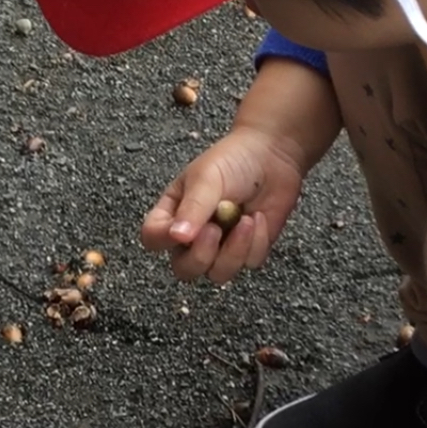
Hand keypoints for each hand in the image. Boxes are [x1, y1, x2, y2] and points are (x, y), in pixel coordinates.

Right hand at [141, 125, 307, 283]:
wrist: (273, 155)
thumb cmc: (232, 160)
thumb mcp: (206, 180)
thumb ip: (192, 209)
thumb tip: (177, 236)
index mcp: (172, 213)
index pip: (153, 238)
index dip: (164, 239)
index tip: (185, 228)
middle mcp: (193, 235)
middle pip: (184, 269)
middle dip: (202, 256)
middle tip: (215, 230)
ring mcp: (221, 246)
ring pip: (218, 273)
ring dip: (234, 251)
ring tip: (245, 220)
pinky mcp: (248, 250)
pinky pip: (249, 263)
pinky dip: (257, 242)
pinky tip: (258, 217)